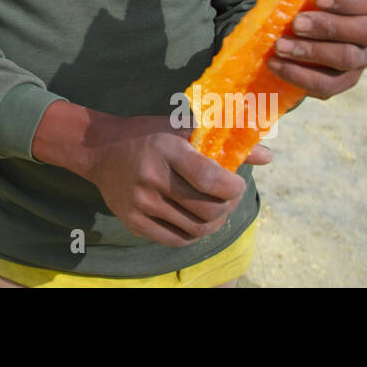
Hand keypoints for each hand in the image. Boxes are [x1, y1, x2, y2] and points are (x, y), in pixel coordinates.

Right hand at [33, 102, 269, 247]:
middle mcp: (152, 178)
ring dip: (215, 222)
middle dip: (228, 206)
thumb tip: (267, 155)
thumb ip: (224, 140)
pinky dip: (195, 234)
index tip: (237, 183)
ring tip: (216, 209)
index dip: (233, 187)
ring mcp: (140, 203)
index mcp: (166, 149)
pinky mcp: (133, 222)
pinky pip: (176, 239)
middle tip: (230, 197)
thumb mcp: (180, 127)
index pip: (211, 179)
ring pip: (195, 228)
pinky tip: (196, 220)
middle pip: (207, 209)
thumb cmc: (146, 135)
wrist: (99, 150)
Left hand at [268, 0, 366, 98]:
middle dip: (330, 28)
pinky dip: (302, 76)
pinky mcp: (339, 85)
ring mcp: (356, 62)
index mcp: (363, 5)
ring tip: (280, 46)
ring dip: (312, 53)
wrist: (276, 36)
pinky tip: (277, 65)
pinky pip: (328, 87)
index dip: (351, 2)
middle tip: (296, 23)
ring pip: (347, 59)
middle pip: (365, 32)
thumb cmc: (293, 2)